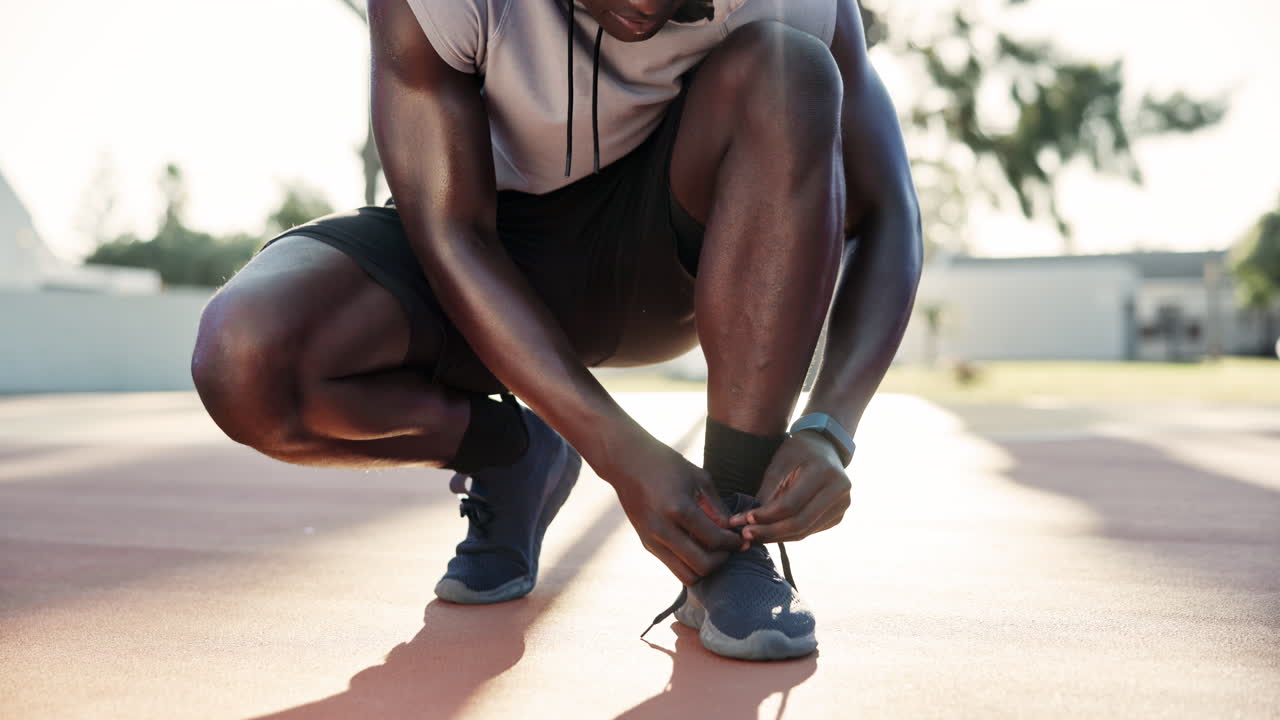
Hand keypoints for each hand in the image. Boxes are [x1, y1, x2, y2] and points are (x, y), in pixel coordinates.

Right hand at [606, 444, 744, 585]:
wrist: (626, 462)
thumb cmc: (666, 463)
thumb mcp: (698, 478)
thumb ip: (717, 507)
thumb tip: (732, 530)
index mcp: (678, 509)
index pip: (714, 540)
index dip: (733, 543)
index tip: (740, 539)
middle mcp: (662, 529)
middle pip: (702, 566)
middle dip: (721, 560)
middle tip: (728, 548)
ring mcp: (651, 539)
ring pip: (686, 576)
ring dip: (704, 568)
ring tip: (712, 551)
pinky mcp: (646, 543)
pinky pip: (674, 566)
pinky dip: (689, 563)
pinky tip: (696, 546)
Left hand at [728, 431, 850, 543]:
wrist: (826, 447)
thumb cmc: (798, 452)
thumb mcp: (779, 463)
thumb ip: (768, 492)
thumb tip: (749, 521)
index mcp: (823, 472)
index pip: (791, 504)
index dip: (765, 516)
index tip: (743, 519)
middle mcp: (839, 490)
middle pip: (800, 523)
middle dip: (769, 532)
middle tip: (746, 534)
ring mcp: (842, 505)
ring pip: (805, 531)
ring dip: (776, 537)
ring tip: (754, 535)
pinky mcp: (838, 515)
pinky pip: (810, 531)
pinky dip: (788, 534)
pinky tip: (770, 532)